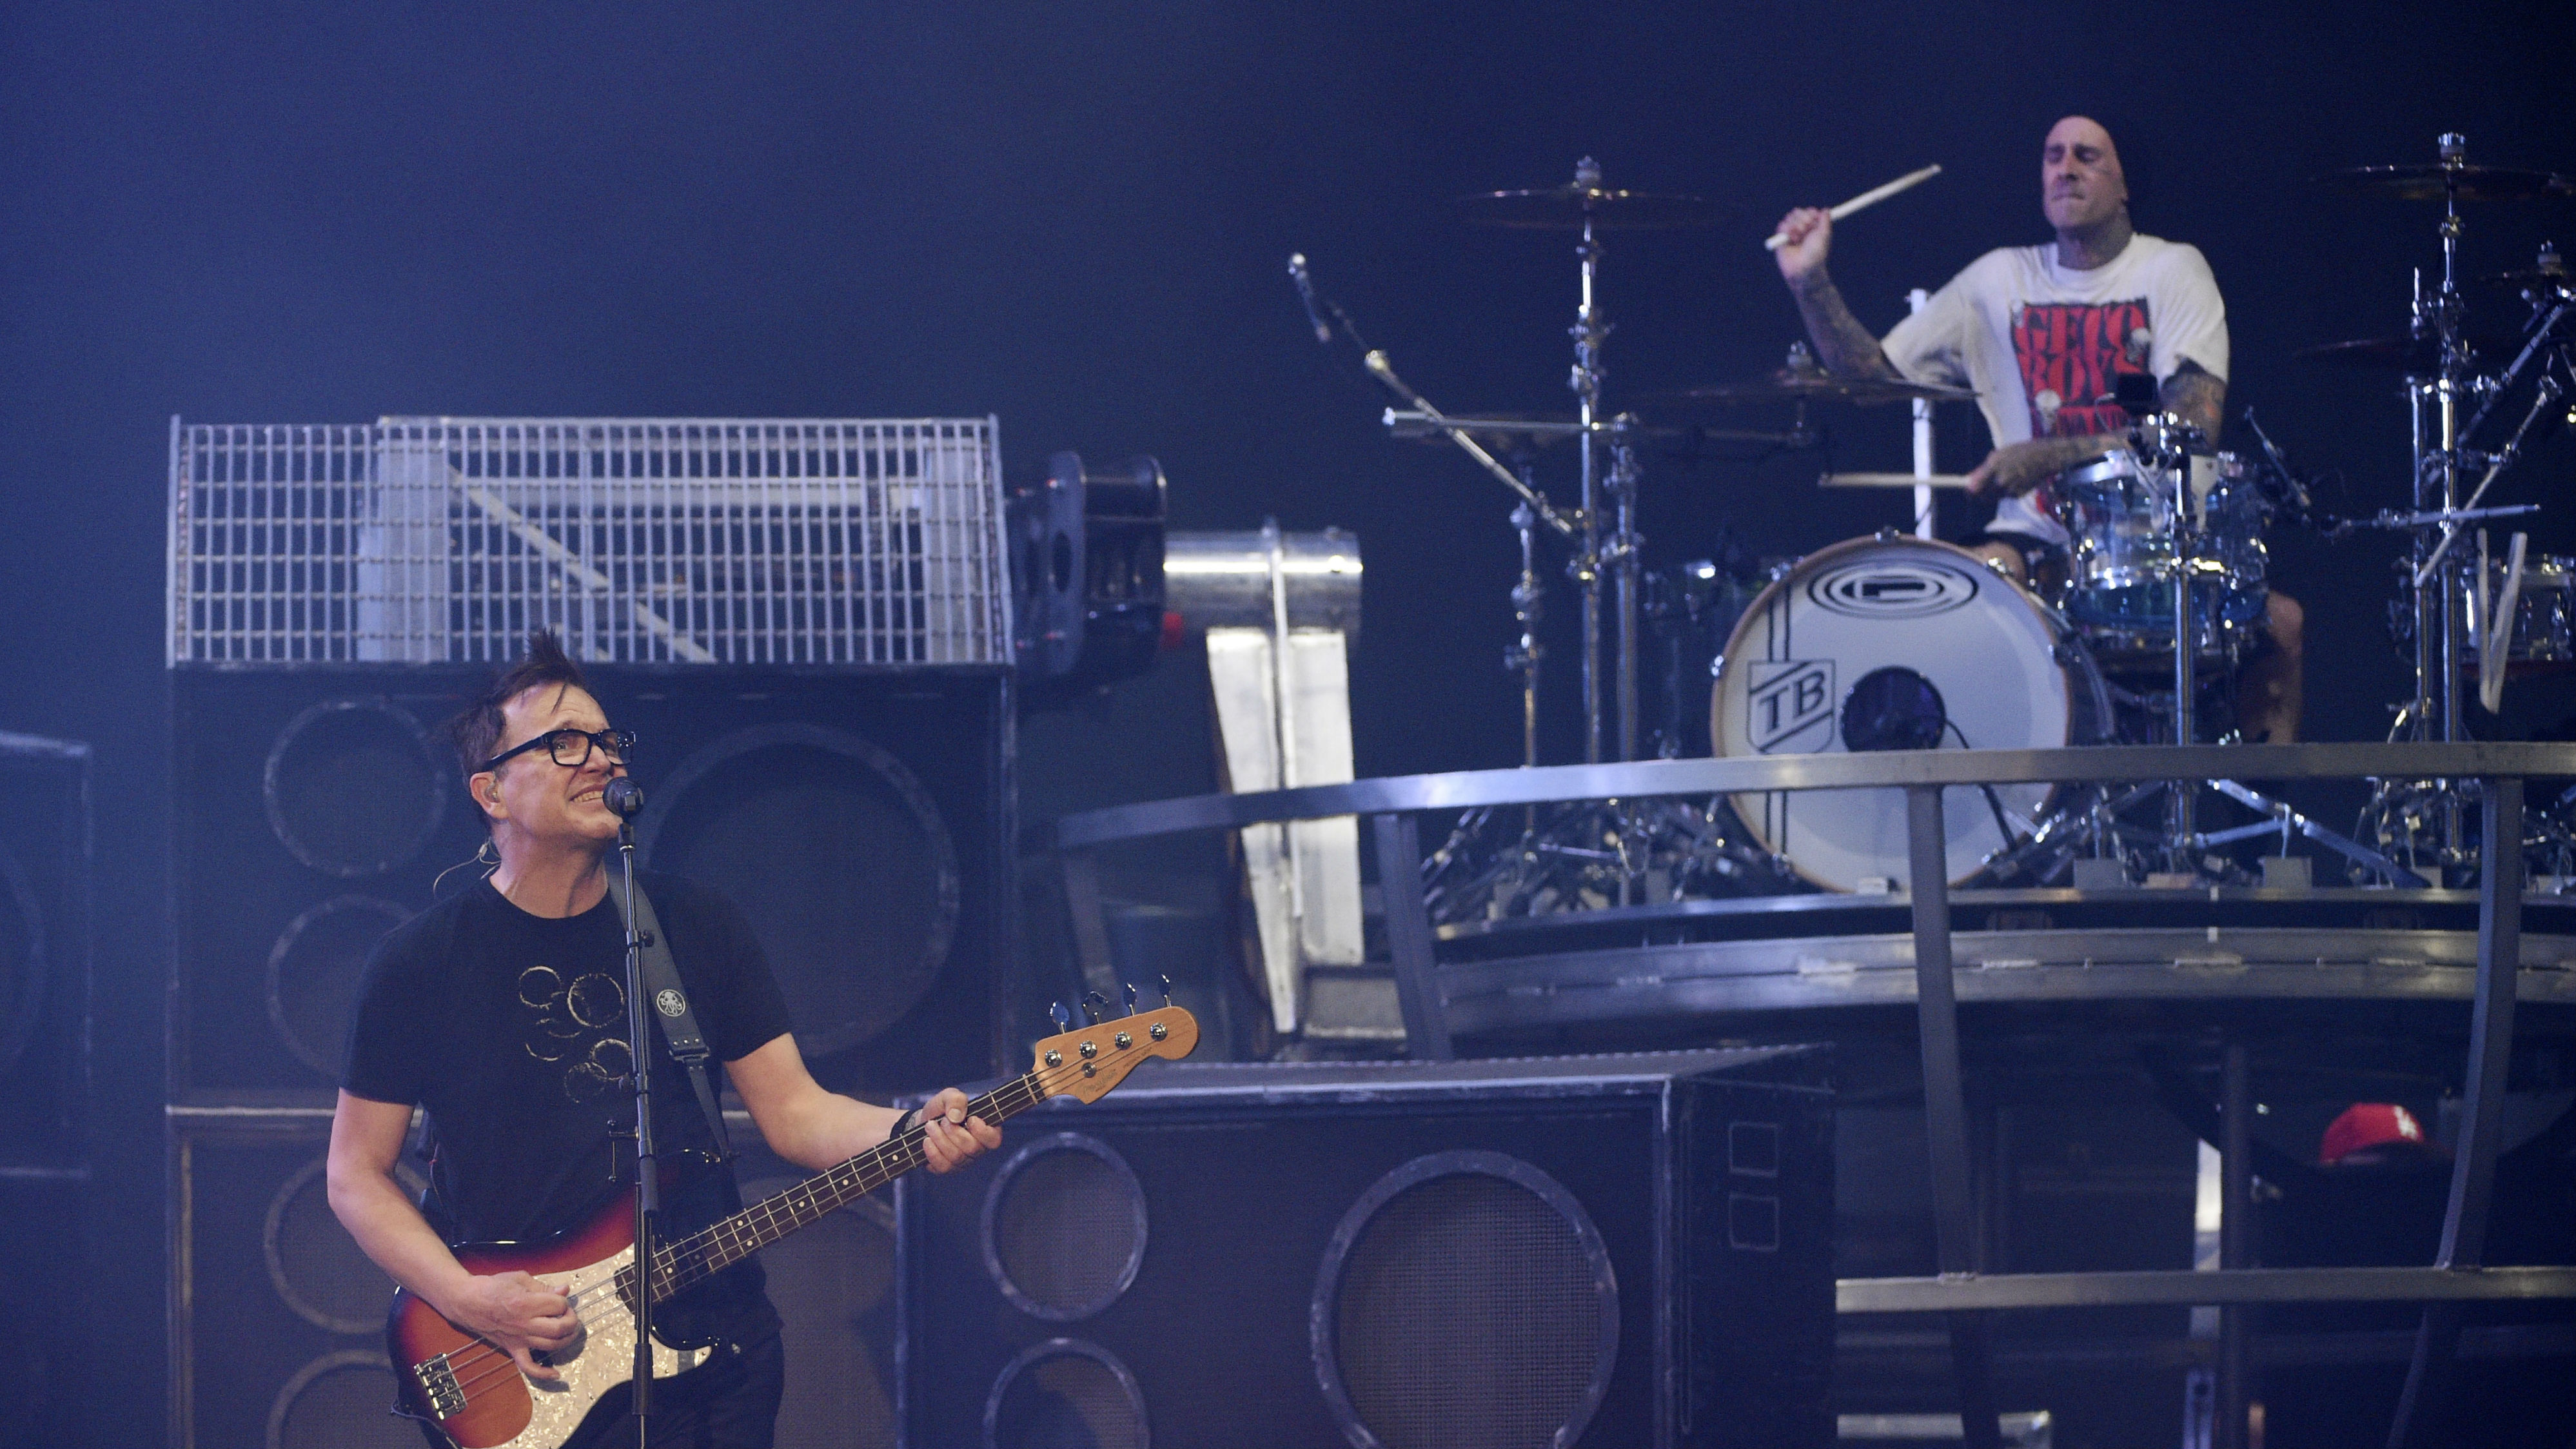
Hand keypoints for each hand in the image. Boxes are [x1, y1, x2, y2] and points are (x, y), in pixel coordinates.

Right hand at [447, 1270, 579, 1381]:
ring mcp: (517, 1339)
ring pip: (550, 1346)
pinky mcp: (511, 1348)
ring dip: (565, 1340)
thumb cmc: (492, 1287)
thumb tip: (564, 1290)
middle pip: (559, 1329)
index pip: (558, 1305)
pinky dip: (542, 1373)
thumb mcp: (519, 1278)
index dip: (564, 1301)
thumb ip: (543, 1286)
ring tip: (568, 1331)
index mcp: (525, 1303)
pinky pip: (527, 1366)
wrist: (466, 1301)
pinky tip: (555, 1373)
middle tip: (568, 1314)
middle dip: (571, 1321)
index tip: (559, 1298)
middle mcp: (523, 1324)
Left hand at [916, 1086, 1001, 1173]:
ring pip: (956, 1156)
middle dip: (953, 1131)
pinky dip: (932, 1152)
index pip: (994, 1140)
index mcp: (986, 1131)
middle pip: (972, 1148)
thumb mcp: (949, 1096)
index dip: (982, 1131)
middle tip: (942, 1120)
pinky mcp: (948, 1168)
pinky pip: (943, 1166)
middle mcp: (978, 1149)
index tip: (970, 1119)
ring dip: (939, 1138)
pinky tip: (927, 1141)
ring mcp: (963, 1161)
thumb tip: (956, 1116)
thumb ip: (956, 1100)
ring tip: (930, 1126)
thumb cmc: (943, 1109)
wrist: (924, 1121)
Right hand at [1772, 207, 1831, 285]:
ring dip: (1795, 225)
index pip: (1809, 212)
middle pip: (1797, 212)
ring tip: (1798, 238)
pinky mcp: (1781, 239)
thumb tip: (1825, 209)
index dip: (1810, 213)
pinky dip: (1787, 230)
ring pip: (1789, 217)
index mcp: (1813, 228)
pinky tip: (1791, 240)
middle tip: (1806, 228)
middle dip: (1802, 218)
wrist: (1803, 267)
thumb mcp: (1824, 234)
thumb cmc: (1816, 253)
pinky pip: (1781, 225)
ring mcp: (1791, 233)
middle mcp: (1801, 229)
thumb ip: (1825, 221)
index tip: (1814, 219)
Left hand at [1964, 440, 2065, 497]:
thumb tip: (1969, 481)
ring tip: (2001, 479)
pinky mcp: (2018, 495)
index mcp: (1994, 466)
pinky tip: (2013, 480)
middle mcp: (2001, 480)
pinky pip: (2005, 496)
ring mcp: (2010, 489)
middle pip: (1982, 497)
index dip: (1968, 491)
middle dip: (1978, 494)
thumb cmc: (2020, 452)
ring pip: (1993, 497)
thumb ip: (1983, 469)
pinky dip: (2005, 491)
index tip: (1967, 490)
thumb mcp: (1999, 455)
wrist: (2045, 457)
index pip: (1974, 487)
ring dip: (1992, 492)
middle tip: (1978, 489)